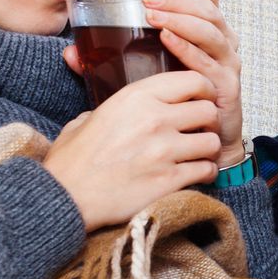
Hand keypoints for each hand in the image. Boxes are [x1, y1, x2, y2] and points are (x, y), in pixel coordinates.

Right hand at [42, 70, 223, 229]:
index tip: (201, 99)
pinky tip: (194, 174)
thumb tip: (119, 110)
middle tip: (198, 131)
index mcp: (136, 97)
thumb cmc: (72, 160)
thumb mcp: (87, 119)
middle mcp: (154, 118)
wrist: (64, 198)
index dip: (204, 90)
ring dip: (207, 150)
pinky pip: (207, 170)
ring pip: (212, 142)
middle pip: (209, 111)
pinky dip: (205, 173)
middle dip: (207, 122)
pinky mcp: (169, 180)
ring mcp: (164, 150)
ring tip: (196, 155)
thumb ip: (111, 108)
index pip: (194, 80)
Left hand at [63, 0, 248, 167]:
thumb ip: (113, 60)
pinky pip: (207, 63)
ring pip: (211, 32)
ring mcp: (226, 67)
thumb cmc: (177, 103)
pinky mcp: (225, 89)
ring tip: (154, 14)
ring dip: (182, 19)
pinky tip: (168, 38)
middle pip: (209, 11)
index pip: (209, 0)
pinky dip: (187, 48)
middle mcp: (224, 47)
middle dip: (179, 0)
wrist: (205, 144)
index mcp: (209, 35)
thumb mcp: (148, 72)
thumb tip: (71, 53)